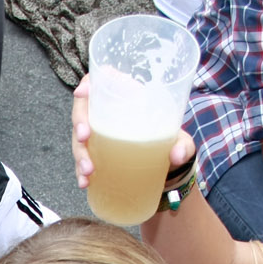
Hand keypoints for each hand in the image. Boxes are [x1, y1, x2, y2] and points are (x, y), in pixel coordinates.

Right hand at [71, 73, 194, 189]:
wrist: (165, 167)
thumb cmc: (170, 141)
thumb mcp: (180, 139)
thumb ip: (183, 145)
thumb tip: (177, 154)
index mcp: (125, 97)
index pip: (100, 81)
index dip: (88, 84)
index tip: (82, 93)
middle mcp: (107, 113)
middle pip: (83, 111)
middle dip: (79, 124)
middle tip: (84, 138)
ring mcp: (99, 135)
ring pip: (79, 138)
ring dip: (80, 154)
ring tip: (88, 171)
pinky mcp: (97, 155)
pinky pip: (83, 160)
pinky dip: (81, 172)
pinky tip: (84, 182)